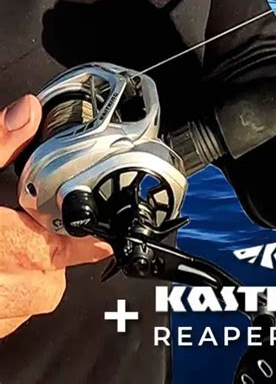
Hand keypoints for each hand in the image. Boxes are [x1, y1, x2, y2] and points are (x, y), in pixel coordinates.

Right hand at [0, 96, 111, 337]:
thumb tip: (27, 113)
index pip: (53, 248)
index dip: (84, 240)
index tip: (104, 234)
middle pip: (46, 287)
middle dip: (53, 256)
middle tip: (44, 227)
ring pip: (25, 308)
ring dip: (30, 278)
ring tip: (12, 246)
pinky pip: (0, 323)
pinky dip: (5, 298)